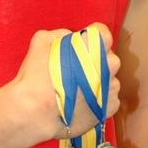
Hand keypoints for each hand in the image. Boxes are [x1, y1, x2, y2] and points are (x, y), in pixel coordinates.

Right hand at [11, 24, 120, 146]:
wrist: (36, 115)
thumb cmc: (37, 76)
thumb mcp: (41, 41)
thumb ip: (61, 34)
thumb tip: (70, 39)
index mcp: (94, 45)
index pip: (102, 32)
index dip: (90, 37)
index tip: (81, 45)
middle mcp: (109, 64)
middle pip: (107, 56)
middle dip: (95, 59)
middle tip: (76, 69)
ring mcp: (111, 87)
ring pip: (109, 78)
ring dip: (97, 80)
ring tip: (76, 89)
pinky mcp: (110, 107)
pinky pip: (108, 97)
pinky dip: (98, 98)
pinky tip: (81, 102)